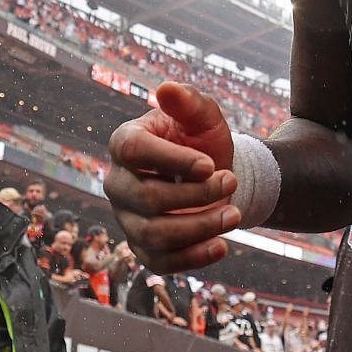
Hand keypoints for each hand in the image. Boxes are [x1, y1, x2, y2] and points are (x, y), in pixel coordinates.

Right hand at [104, 82, 240, 272]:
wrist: (214, 176)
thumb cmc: (202, 141)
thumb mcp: (203, 117)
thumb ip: (189, 102)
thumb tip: (167, 88)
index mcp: (124, 143)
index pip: (133, 152)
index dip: (172, 160)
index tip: (209, 164)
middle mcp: (118, 183)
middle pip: (148, 198)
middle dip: (196, 195)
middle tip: (232, 181)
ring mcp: (128, 219)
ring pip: (155, 234)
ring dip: (200, 227)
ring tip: (234, 214)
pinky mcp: (143, 248)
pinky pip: (160, 262)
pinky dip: (193, 258)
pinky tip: (222, 246)